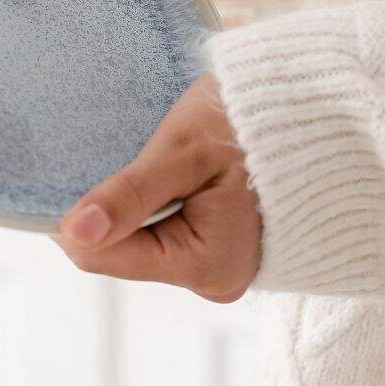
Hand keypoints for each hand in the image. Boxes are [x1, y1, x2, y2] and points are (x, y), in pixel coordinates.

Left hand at [53, 74, 260, 302]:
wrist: (309, 106)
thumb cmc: (251, 120)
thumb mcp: (183, 151)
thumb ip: (128, 195)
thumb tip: (75, 231)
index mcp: (209, 265)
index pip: (105, 257)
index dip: (78, 217)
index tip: (75, 172)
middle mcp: (216, 280)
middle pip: (123, 253)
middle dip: (115, 210)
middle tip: (132, 156)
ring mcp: (221, 268)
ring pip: (142, 242)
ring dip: (135, 205)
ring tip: (159, 162)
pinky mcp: (220, 250)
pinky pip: (166, 235)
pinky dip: (157, 205)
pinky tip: (169, 175)